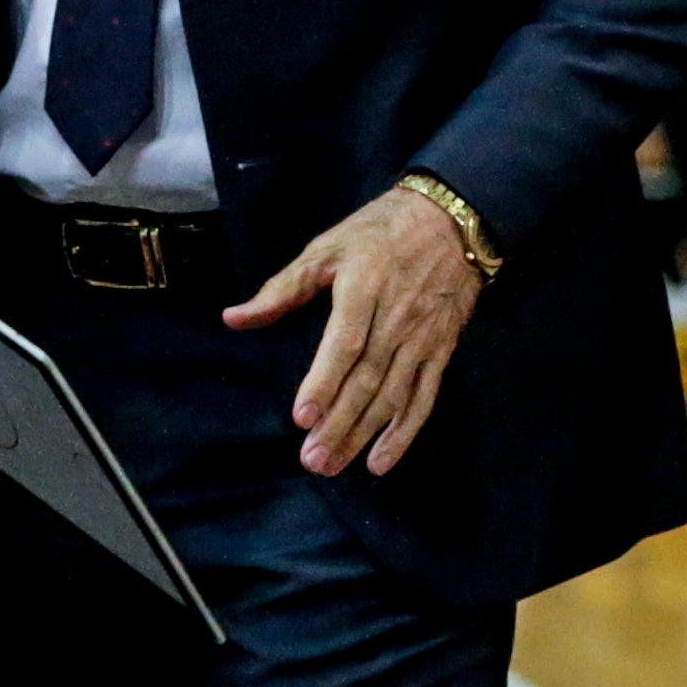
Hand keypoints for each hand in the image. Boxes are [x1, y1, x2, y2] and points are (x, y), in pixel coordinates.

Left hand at [225, 185, 480, 477]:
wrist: (453, 222)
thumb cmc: (379, 232)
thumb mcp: (326, 248)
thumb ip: (281, 288)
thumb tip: (233, 318)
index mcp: (364, 287)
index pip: (345, 343)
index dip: (324, 382)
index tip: (302, 417)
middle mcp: (397, 317)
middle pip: (368, 378)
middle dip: (340, 423)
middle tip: (313, 459)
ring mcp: (422, 338)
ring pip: (393, 395)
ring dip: (364, 434)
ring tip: (335, 465)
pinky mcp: (440, 350)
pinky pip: (424, 397)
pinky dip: (405, 432)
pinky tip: (380, 460)